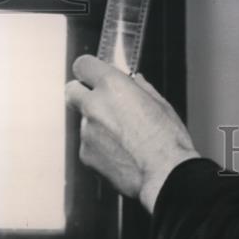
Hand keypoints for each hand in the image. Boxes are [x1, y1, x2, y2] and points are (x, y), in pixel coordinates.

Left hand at [65, 55, 199, 212]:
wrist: (164, 174)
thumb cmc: (167, 138)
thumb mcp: (160, 104)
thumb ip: (140, 88)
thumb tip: (134, 81)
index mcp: (113, 86)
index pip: (83, 65)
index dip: (89, 69)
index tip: (96, 74)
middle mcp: (94, 106)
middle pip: (71, 90)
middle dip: (82, 92)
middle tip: (101, 100)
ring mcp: (86, 132)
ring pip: (84, 120)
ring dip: (97, 123)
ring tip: (125, 137)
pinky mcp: (85, 155)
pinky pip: (88, 143)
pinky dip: (100, 145)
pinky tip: (121, 153)